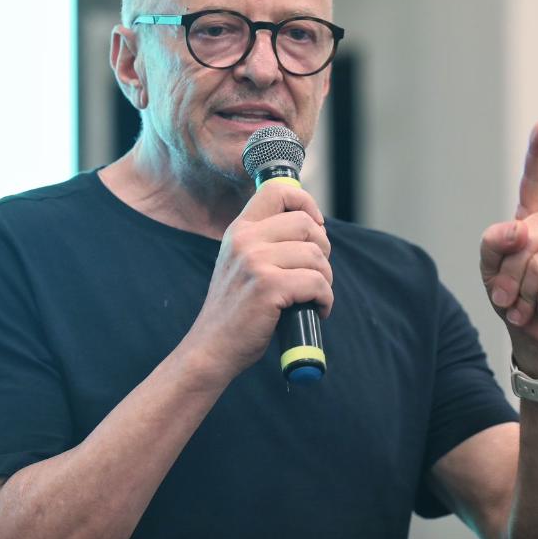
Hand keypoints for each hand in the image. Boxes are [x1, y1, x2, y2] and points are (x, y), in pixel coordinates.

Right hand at [188, 183, 333, 380]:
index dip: (306, 203)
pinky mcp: (268, 287)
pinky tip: (316, 310)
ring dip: (325, 279)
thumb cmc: (236, 310)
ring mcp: (255, 262)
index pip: (277, 191)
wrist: (212, 348)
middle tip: (316, 273)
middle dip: (323, 250)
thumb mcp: (241, 263)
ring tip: (313, 296)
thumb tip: (313, 226)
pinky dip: (325, 299)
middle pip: (306, 224)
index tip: (316, 226)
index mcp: (239, 230)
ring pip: (316, 256)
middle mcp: (245, 239)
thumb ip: (266, 241)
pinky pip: (317, 283)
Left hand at [480, 122, 537, 377]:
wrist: (533, 338)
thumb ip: (493, 243)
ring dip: (527, 292)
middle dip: (509, 275)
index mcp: (533, 219)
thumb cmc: (513, 301)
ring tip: (530, 305)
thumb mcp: (490, 271)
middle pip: (522, 238)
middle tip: (509, 299)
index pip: (537, 180)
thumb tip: (521, 229)